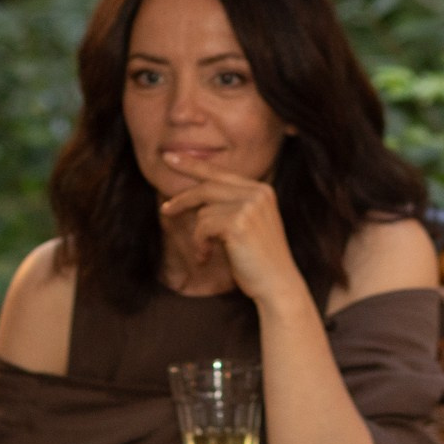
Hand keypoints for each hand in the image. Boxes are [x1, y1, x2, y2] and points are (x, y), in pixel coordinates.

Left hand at [157, 155, 306, 305]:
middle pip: (206, 187)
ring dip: (199, 236)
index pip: (220, 173)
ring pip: (203, 211)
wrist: (279, 286)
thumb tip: (193, 193)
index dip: (193, 165)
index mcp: (261, 190)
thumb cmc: (257, 260)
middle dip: (182, 199)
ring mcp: (249, 206)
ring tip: (205, 252)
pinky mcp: (238, 223)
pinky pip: (202, 227)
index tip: (169, 157)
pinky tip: (206, 257)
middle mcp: (257, 193)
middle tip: (164, 209)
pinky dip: (199, 244)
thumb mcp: (245, 225)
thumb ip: (227, 205)